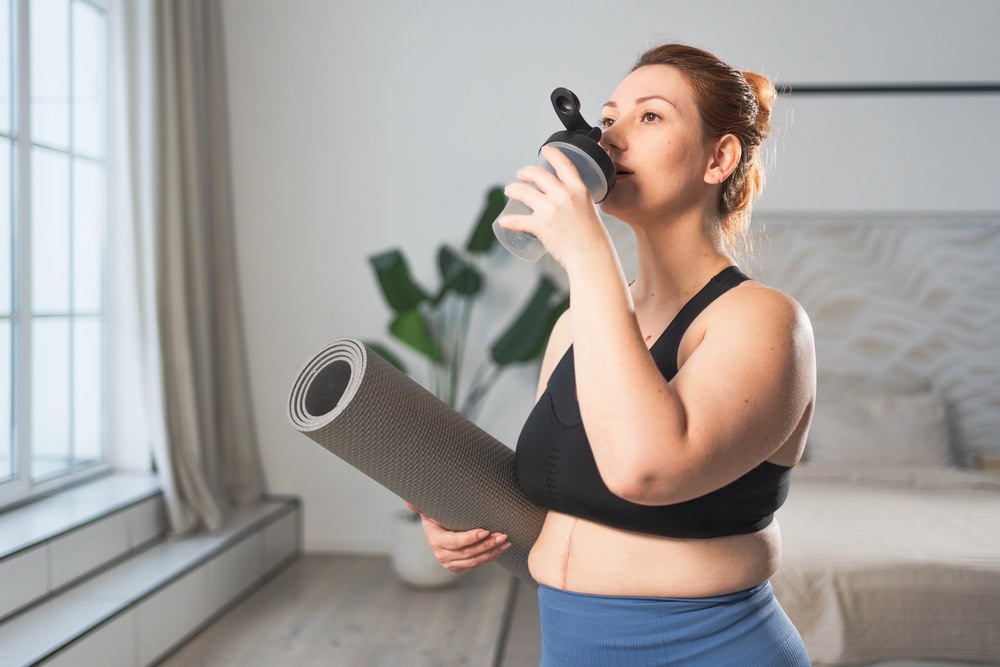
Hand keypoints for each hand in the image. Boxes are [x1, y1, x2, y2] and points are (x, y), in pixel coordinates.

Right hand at [405, 502, 509, 572]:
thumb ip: (420, 504)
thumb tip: (408, 501)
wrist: (439, 528)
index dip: (469, 538)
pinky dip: (491, 556)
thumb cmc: (438, 513)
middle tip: (502, 535)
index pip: (454, 542)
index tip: (485, 531)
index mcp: (435, 539)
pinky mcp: (460, 567)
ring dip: (492, 551)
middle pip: (468, 553)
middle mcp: (441, 554)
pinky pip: (477, 564)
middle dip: (487, 545)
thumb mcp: (430, 507)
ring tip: (506, 541)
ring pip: (475, 560)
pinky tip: (501, 548)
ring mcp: (451, 563)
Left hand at [497, 144, 610, 270]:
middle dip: (526, 172)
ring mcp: (550, 209)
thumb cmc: (591, 236)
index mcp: (578, 189)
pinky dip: (507, 221)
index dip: (552, 154)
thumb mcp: (588, 209)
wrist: (590, 255)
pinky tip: (502, 221)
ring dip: (512, 189)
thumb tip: (566, 200)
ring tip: (509, 190)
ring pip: (523, 192)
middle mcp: (563, 195)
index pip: (564, 163)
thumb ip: (576, 200)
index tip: (545, 150)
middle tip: (521, 174)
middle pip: (538, 174)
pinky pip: (517, 221)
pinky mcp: (540, 225)